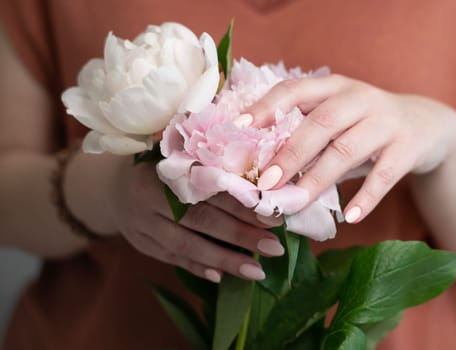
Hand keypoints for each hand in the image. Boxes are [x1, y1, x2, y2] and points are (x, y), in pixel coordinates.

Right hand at [107, 159, 283, 281]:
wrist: (113, 187)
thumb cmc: (159, 166)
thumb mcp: (174, 153)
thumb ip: (205, 159)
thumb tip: (257, 169)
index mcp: (163, 170)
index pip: (208, 190)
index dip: (240, 203)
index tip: (272, 215)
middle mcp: (150, 200)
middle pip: (201, 220)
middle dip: (240, 235)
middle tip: (274, 248)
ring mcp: (144, 227)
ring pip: (187, 246)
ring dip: (224, 260)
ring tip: (257, 271)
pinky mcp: (144, 245)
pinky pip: (173, 259)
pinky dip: (198, 267)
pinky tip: (222, 276)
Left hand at [247, 75, 455, 222]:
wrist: (427, 124)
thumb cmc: (364, 126)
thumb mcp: (336, 120)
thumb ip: (305, 137)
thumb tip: (259, 172)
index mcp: (332, 88)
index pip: (294, 89)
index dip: (266, 107)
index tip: (239, 128)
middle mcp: (359, 98)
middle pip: (319, 123)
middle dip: (290, 153)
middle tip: (265, 182)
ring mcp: (386, 121)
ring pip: (347, 149)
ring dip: (318, 178)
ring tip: (295, 203)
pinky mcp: (408, 147)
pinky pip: (384, 174)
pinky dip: (366, 196)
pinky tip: (350, 216)